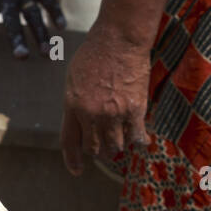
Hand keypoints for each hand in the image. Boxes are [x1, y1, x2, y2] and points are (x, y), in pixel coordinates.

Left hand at [60, 25, 149, 173]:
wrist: (119, 39)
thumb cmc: (95, 54)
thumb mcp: (73, 79)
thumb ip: (75, 104)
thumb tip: (80, 124)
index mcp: (72, 106)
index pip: (70, 142)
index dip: (73, 160)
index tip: (77, 170)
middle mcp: (91, 114)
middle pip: (94, 148)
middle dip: (98, 152)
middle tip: (103, 150)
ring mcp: (113, 113)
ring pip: (115, 146)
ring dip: (117, 148)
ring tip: (120, 141)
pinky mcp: (135, 110)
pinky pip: (136, 137)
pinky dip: (138, 141)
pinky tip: (140, 140)